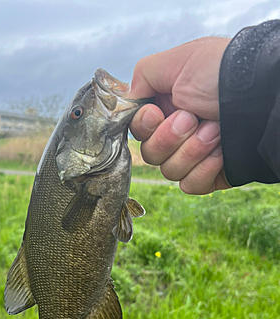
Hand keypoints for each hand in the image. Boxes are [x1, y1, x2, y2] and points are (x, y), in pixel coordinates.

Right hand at [129, 37, 231, 193]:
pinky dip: (204, 169)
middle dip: (171, 137)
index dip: (144, 126)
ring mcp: (193, 156)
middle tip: (193, 118)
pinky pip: (189, 185)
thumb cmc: (221, 75)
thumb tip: (128, 101)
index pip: (138, 131)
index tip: (157, 114)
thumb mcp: (177, 62)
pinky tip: (221, 152)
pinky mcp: (209, 175)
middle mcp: (178, 133)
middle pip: (150, 154)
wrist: (261, 99)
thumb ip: (142, 77)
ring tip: (216, 130)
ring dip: (192, 150)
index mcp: (167, 108)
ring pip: (169, 171)